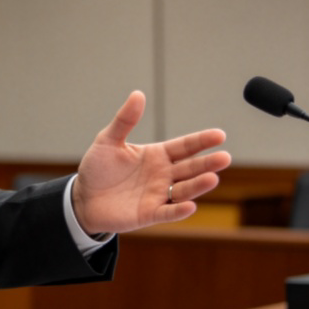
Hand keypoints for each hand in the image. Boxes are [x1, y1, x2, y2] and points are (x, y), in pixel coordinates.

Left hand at [71, 91, 230, 235]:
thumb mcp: (108, 140)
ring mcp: (158, 195)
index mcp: (157, 155)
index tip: (219, 135)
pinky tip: (190, 206)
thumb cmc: (98, 167)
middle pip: (190, 168)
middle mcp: (163, 175)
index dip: (201, 141)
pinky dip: (179, 210)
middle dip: (207, 163)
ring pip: (184, 190)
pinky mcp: (149, 214)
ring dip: (198, 185)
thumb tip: (138, 94)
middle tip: (224, 157)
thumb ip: (124, 120)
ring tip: (212, 178)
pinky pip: (168, 212)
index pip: (185, 146)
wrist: (83, 197)